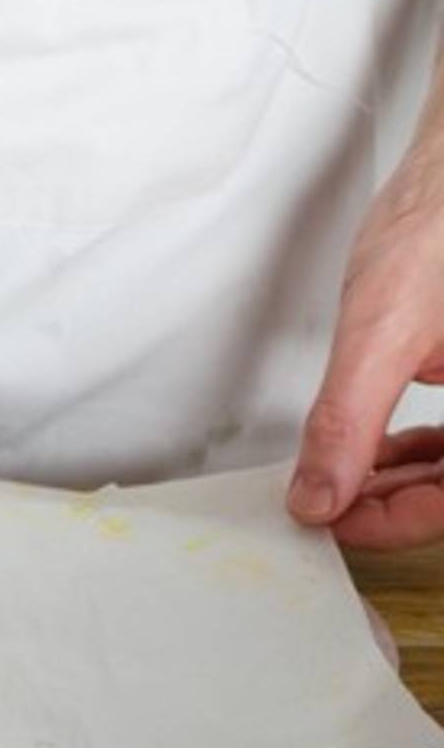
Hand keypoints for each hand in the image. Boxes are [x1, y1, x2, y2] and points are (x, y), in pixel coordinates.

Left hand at [289, 133, 443, 547]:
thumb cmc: (441, 223)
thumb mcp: (381, 332)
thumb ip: (346, 422)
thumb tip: (317, 496)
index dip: (395, 524)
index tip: (330, 522)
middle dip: (395, 502)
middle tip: (325, 503)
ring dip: (408, 477)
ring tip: (343, 479)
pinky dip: (426, 444)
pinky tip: (381, 446)